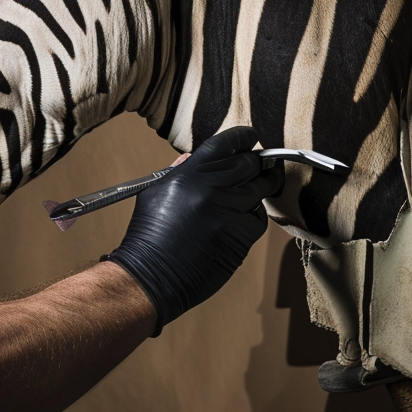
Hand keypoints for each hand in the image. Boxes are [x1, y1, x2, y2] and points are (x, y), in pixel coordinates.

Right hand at [103, 126, 283, 333]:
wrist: (152, 274)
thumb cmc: (149, 234)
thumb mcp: (155, 192)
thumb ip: (178, 171)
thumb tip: (194, 156)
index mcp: (188, 174)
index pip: (225, 144)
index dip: (242, 138)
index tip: (249, 138)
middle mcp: (211, 189)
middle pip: (250, 164)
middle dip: (258, 162)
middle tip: (260, 163)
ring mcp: (229, 213)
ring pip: (260, 190)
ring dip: (262, 186)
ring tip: (259, 185)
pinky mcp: (241, 237)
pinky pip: (258, 218)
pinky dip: (253, 216)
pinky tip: (240, 219)